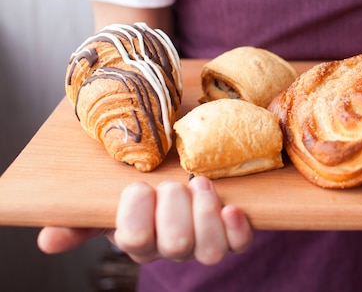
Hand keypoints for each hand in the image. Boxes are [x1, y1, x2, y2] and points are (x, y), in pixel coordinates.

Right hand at [37, 176, 252, 264]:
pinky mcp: (231, 237)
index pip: (134, 240)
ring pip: (209, 251)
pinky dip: (238, 228)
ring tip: (201, 184)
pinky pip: (239, 245)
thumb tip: (48, 241)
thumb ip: (80, 221)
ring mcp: (203, 245)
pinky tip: (232, 207)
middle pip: (176, 245)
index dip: (136, 215)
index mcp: (139, 241)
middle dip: (174, 209)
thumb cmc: (142, 200)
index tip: (138, 187)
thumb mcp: (108, 206)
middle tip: (174, 184)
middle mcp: (171, 249)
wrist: (180, 193)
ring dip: (206, 214)